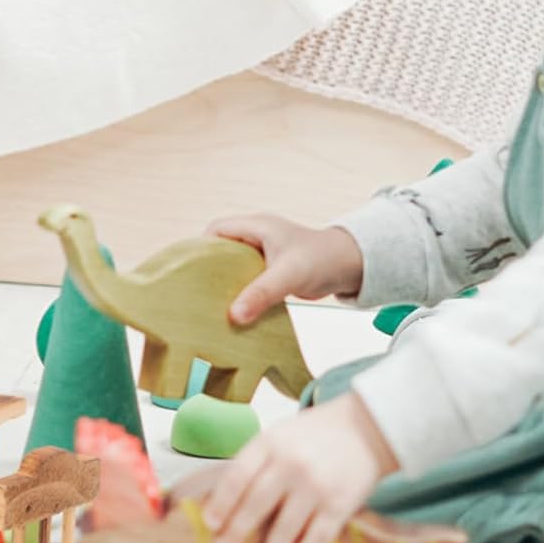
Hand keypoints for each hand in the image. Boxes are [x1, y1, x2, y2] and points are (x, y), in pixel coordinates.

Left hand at [201, 392, 399, 542]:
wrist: (362, 429)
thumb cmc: (309, 438)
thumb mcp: (277, 437)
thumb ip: (254, 463)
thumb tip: (221, 503)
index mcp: (270, 443)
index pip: (238, 475)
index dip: (222, 502)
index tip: (211, 523)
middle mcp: (292, 462)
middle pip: (258, 502)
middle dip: (238, 531)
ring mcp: (318, 484)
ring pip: (288, 525)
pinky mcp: (342, 503)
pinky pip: (320, 535)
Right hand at [205, 213, 363, 322]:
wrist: (351, 267)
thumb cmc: (323, 261)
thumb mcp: (288, 276)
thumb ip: (261, 294)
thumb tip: (234, 316)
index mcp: (257, 226)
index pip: (217, 228)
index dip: (201, 247)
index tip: (192, 270)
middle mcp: (257, 236)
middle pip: (221, 247)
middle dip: (210, 267)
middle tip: (199, 291)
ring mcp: (264, 253)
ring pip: (233, 264)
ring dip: (226, 282)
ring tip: (213, 302)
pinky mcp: (270, 269)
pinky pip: (247, 277)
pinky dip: (240, 290)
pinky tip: (236, 308)